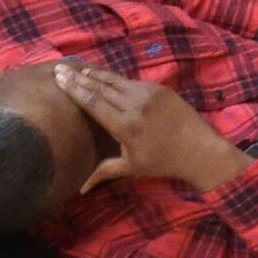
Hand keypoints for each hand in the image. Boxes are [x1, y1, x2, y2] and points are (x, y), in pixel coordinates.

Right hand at [55, 61, 252, 190]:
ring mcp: (148, 93)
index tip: (59, 78)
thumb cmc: (163, 162)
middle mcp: (135, 105)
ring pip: (115, 80)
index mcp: (125, 126)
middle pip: (100, 87)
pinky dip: (114, 78)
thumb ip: (103, 171)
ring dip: (94, 73)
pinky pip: (131, 81)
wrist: (199, 149)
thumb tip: (79, 189)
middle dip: (78, 77)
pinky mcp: (159, 87)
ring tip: (77, 67)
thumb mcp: (131, 168)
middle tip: (60, 68)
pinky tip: (103, 74)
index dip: (74, 89)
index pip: (93, 102)